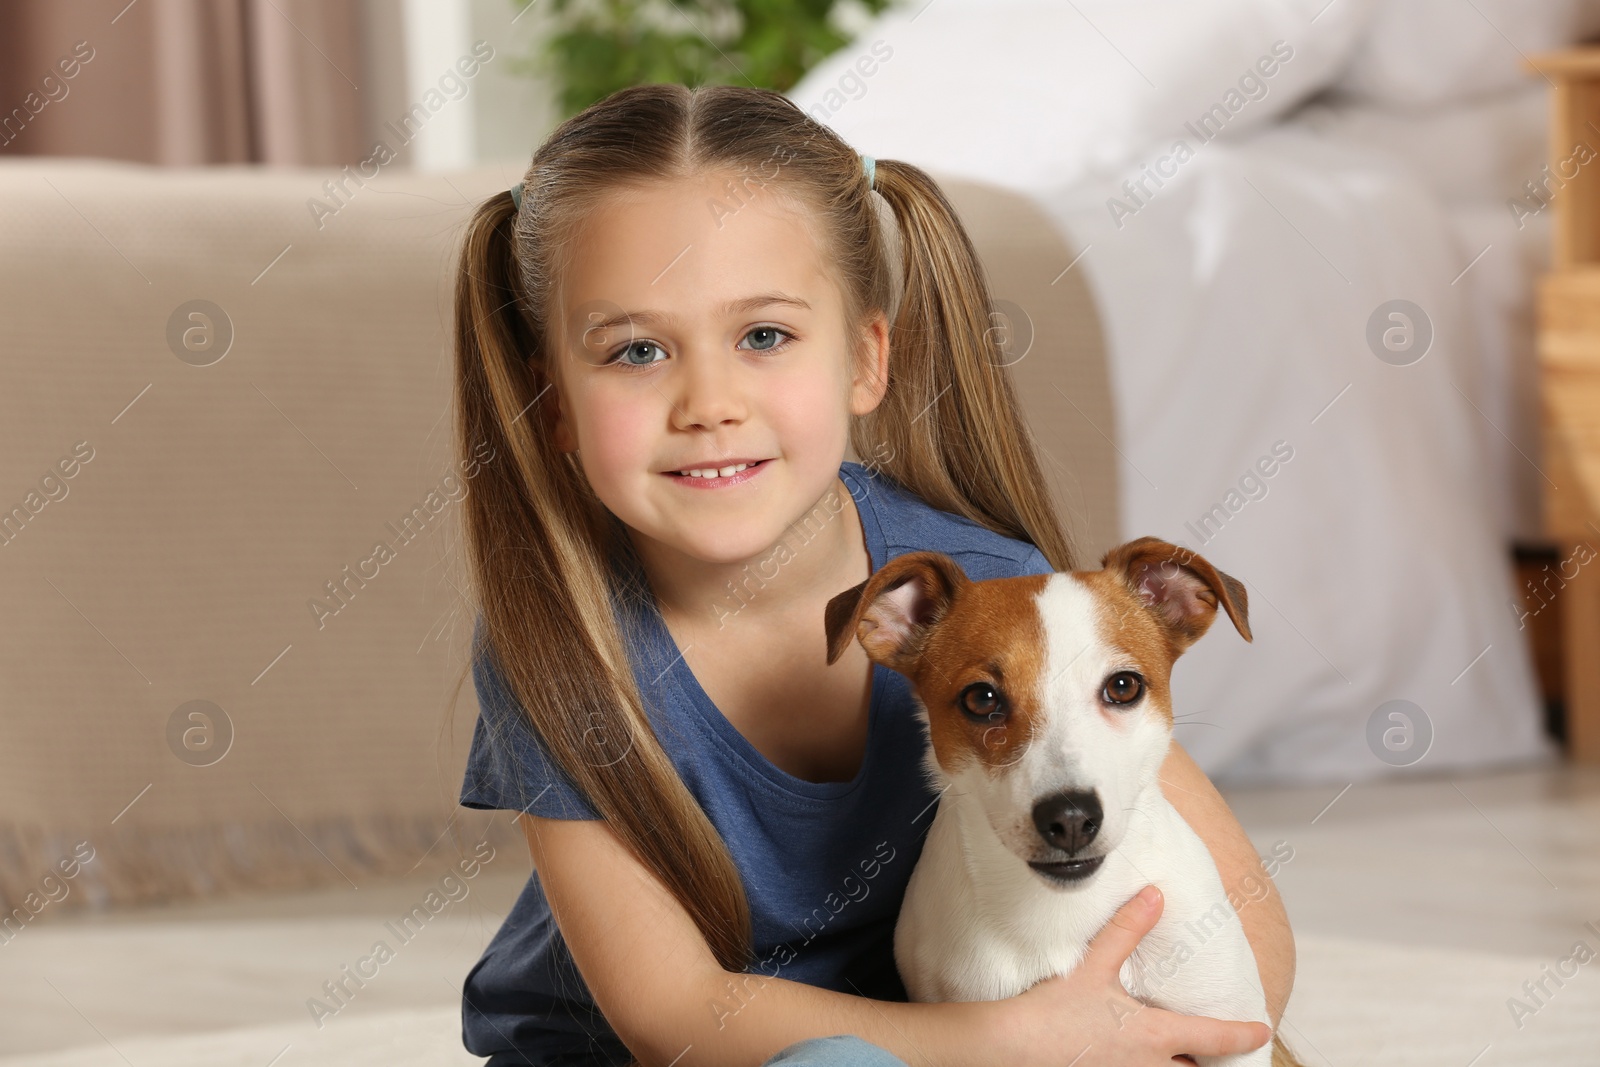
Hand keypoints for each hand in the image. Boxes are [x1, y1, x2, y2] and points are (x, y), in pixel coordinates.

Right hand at [989, 885, 1270, 1065]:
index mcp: (1154, 1034)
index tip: (1261, 1028)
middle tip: (1211, 1052)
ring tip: (1176, 1057)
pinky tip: (1130, 1059)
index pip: (1214, 1038)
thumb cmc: (1054, 1010)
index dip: (1242, 1033)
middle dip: (1205, 1063)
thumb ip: (1127, 931)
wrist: (1014, 1049)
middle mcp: (1149, 1066)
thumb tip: (1154, 896)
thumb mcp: (1094, 967)